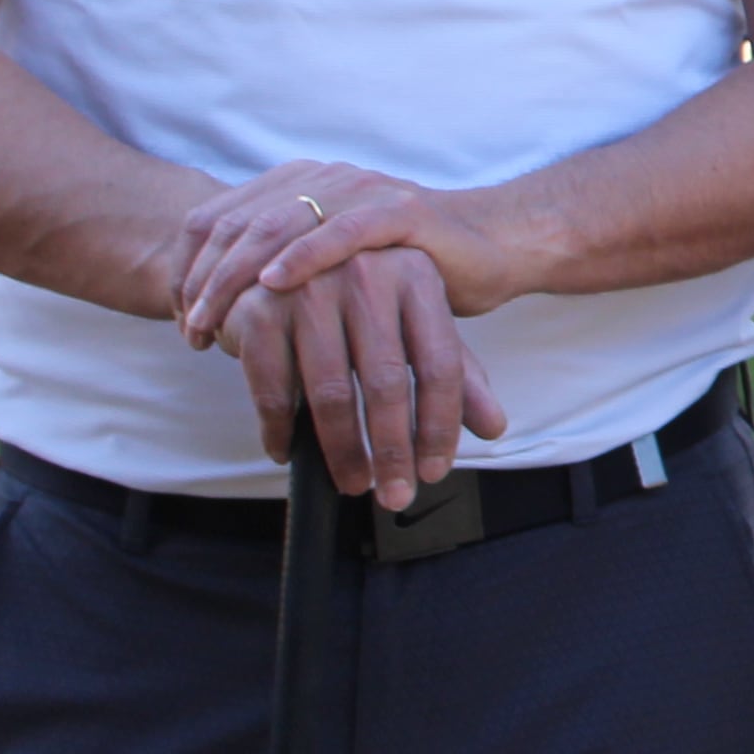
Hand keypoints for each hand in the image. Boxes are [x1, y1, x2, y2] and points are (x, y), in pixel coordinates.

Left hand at [179, 161, 525, 342]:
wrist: (495, 244)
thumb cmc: (411, 265)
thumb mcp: (336, 265)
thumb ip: (286, 269)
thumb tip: (223, 311)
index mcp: (302, 183)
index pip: (221, 218)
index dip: (190, 268)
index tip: (181, 317)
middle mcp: (326, 178)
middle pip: (240, 224)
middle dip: (205, 282)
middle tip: (189, 331)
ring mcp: (364, 190)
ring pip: (278, 227)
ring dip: (236, 278)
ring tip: (213, 321)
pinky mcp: (401, 211)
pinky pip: (341, 232)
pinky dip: (303, 257)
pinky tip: (274, 285)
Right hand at [220, 247, 505, 507]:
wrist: (272, 260)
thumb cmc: (356, 303)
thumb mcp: (413, 326)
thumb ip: (456, 373)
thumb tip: (494, 427)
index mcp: (415, 276)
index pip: (440, 364)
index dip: (440, 425)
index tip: (435, 470)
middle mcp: (365, 275)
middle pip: (388, 383)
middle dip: (393, 450)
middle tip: (395, 494)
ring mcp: (308, 290)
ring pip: (332, 393)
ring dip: (343, 451)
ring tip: (354, 483)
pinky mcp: (259, 311)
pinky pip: (274, 389)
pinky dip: (281, 430)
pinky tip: (289, 452)